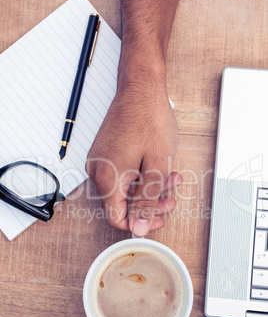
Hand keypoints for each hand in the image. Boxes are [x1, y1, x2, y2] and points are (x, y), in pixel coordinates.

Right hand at [86, 74, 181, 236]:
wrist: (141, 88)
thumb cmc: (149, 119)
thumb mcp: (156, 166)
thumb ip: (145, 201)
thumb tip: (137, 228)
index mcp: (107, 178)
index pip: (116, 218)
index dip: (139, 223)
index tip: (158, 219)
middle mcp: (98, 171)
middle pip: (121, 203)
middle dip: (149, 203)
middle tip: (170, 198)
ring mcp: (100, 160)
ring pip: (125, 188)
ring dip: (149, 187)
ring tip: (171, 178)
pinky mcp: (106, 152)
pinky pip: (122, 174)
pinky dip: (141, 175)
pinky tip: (158, 168)